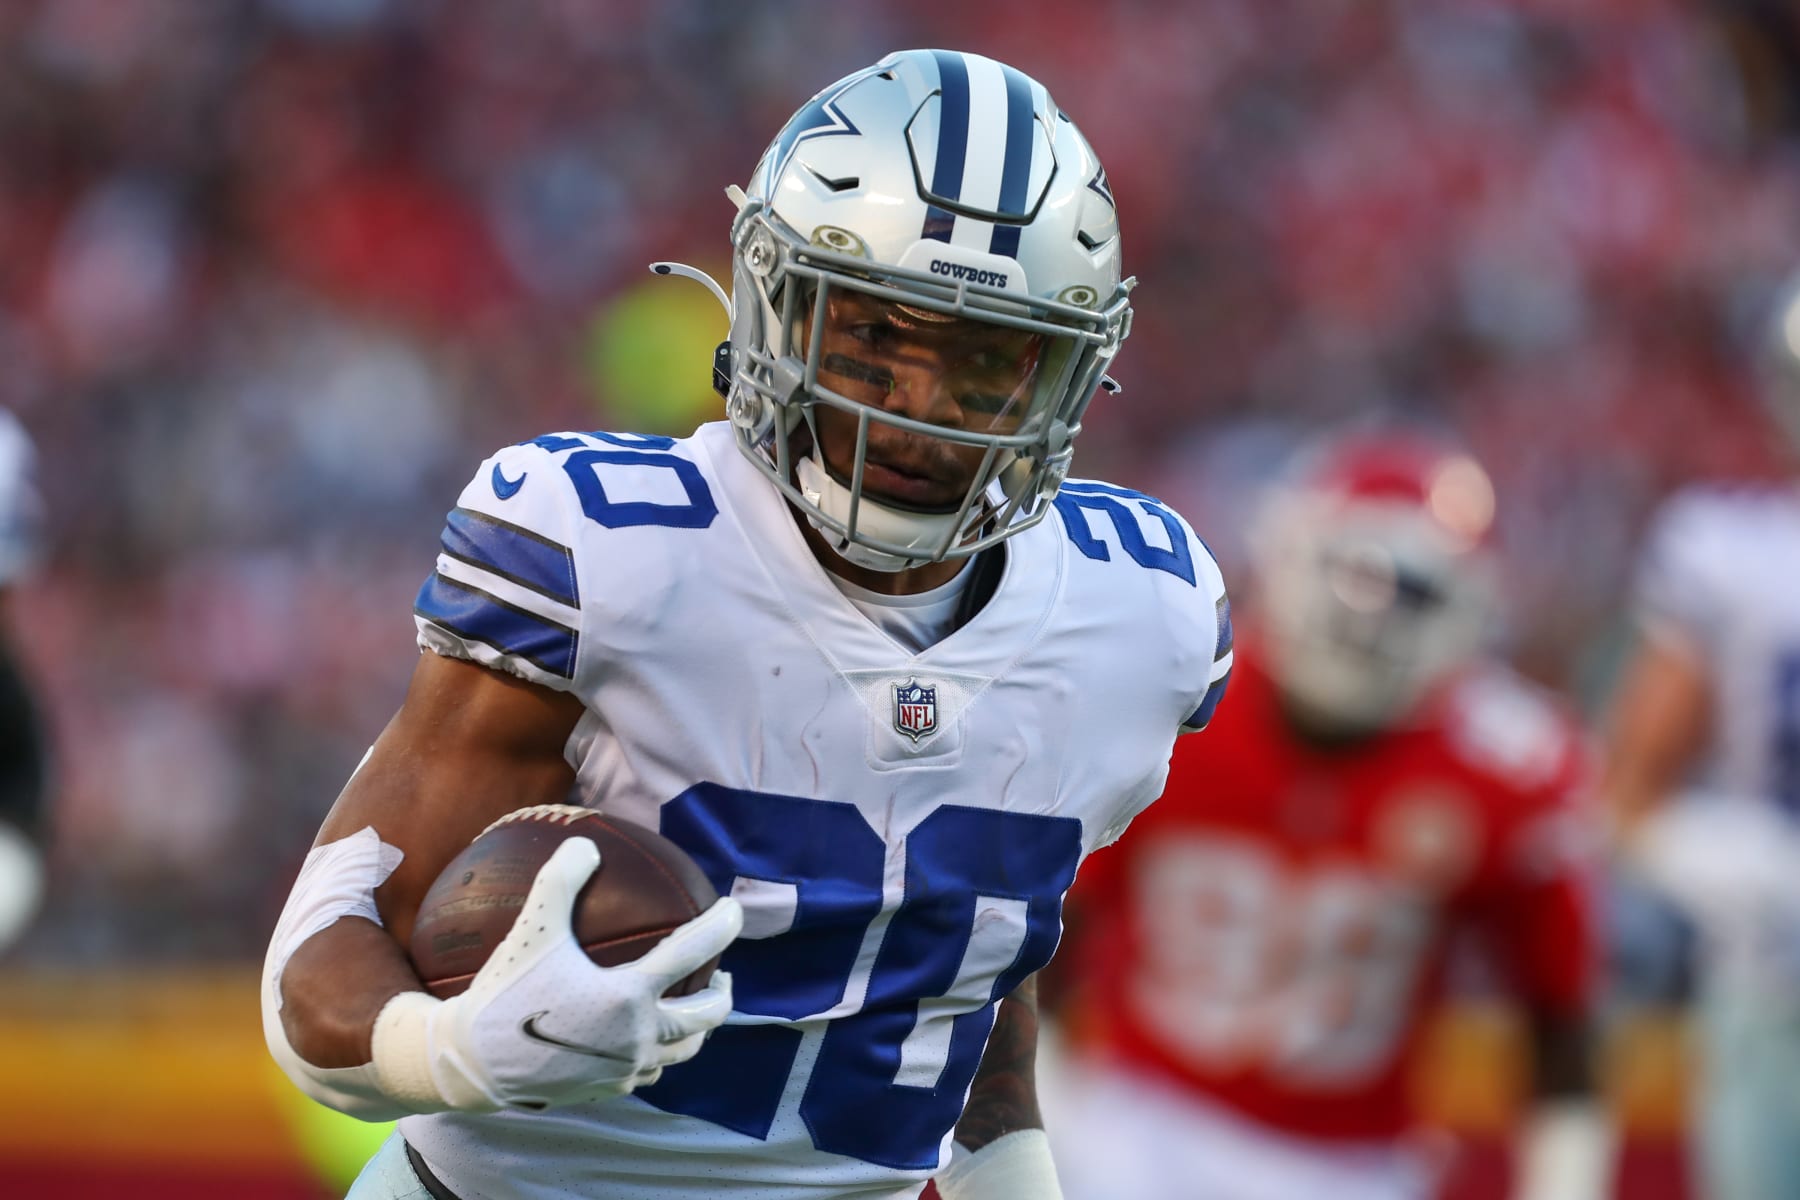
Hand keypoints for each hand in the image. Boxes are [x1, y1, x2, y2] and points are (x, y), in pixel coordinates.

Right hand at [379, 837, 741, 1112]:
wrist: (471, 1064)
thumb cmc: (503, 992)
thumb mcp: (531, 930)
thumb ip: (560, 881)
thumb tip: (585, 842)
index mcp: (629, 995)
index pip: (693, 952)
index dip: (722, 926)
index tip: (735, 909)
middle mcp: (638, 1035)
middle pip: (706, 1015)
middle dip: (722, 992)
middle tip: (721, 974)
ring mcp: (626, 1067)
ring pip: (683, 1051)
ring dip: (697, 1028)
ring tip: (693, 1010)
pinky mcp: (608, 1088)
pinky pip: (647, 1071)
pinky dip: (657, 1052)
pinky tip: (643, 1039)